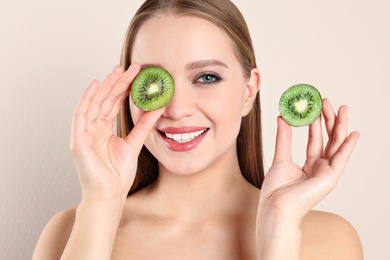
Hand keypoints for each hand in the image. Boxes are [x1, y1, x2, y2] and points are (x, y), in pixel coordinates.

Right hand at [69, 63, 164, 201]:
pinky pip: (81, 115)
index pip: (114, 103)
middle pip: (105, 99)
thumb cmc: (118, 174)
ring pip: (94, 103)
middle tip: (132, 66)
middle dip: (118, 82)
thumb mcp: (135, 143)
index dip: (125, 88)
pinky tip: (96, 85)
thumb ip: (144, 125)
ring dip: (106, 85)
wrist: (110, 195)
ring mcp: (84, 133)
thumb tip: (158, 108)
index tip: (137, 74)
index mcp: (103, 129)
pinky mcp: (78, 140)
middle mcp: (92, 128)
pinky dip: (87, 99)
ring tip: (119, 70)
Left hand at [258, 98, 359, 223]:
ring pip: (336, 145)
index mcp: (308, 165)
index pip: (315, 139)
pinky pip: (340, 159)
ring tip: (341, 108)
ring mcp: (326, 173)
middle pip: (329, 139)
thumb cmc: (276, 189)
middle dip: (329, 120)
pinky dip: (348, 146)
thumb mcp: (280, 157)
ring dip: (339, 127)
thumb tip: (282, 118)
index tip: (316, 106)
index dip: (317, 123)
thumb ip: (284, 138)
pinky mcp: (330, 178)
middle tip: (328, 101)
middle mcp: (320, 168)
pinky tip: (353, 133)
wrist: (276, 206)